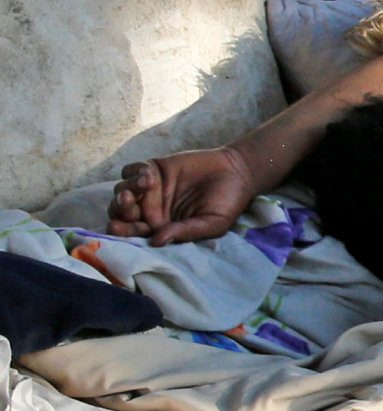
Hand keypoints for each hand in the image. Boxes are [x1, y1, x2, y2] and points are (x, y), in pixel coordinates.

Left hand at [108, 145, 254, 244]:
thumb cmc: (227, 203)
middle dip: (119, 208)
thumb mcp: (212, 224)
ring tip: (148, 183)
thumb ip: (186, 232)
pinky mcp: (152, 168)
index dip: (122, 231)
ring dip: (127, 188)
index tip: (116, 228)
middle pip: (120, 212)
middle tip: (128, 200)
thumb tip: (156, 242)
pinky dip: (133, 171)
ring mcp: (149, 189)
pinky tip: (149, 173)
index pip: (134, 232)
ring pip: (121, 190)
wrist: (237, 172)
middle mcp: (150, 209)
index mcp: (161, 227)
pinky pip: (130, 170)